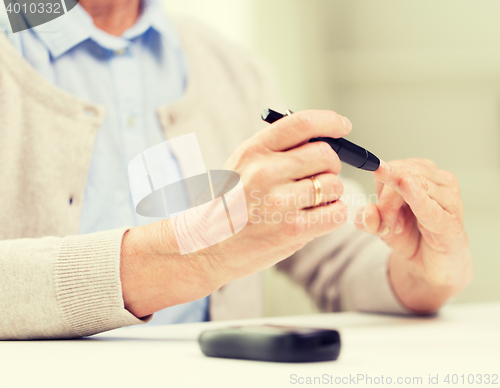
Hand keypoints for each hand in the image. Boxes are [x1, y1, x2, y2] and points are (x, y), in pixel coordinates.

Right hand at [121, 110, 351, 317]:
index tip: (342, 126)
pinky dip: (333, 213)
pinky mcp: (292, 230)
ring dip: (330, 192)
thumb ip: (276, 151)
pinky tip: (316, 216)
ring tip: (310, 201)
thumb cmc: (228, 204)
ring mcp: (278, 202)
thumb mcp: (241, 166)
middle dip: (330, 164)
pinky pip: (336, 212)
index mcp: (252, 151)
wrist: (205, 246)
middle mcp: (265, 172)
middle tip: (320, 175)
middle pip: (325, 154)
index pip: (301, 123)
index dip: (329, 121)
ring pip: (334, 184)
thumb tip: (322, 139)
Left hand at [354, 159, 472, 312]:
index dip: (381, 185)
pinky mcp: (452, 223)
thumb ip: (368, 219)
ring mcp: (450, 200)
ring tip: (397, 228)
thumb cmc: (411, 237)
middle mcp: (440, 180)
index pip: (395, 166)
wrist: (432, 265)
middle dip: (386, 199)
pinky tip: (410, 190)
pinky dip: (417, 199)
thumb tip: (367, 210)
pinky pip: (431, 207)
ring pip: (414, 187)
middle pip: (403, 173)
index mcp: (422, 174)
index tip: (380, 210)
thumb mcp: (381, 226)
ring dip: (394, 211)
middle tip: (386, 223)